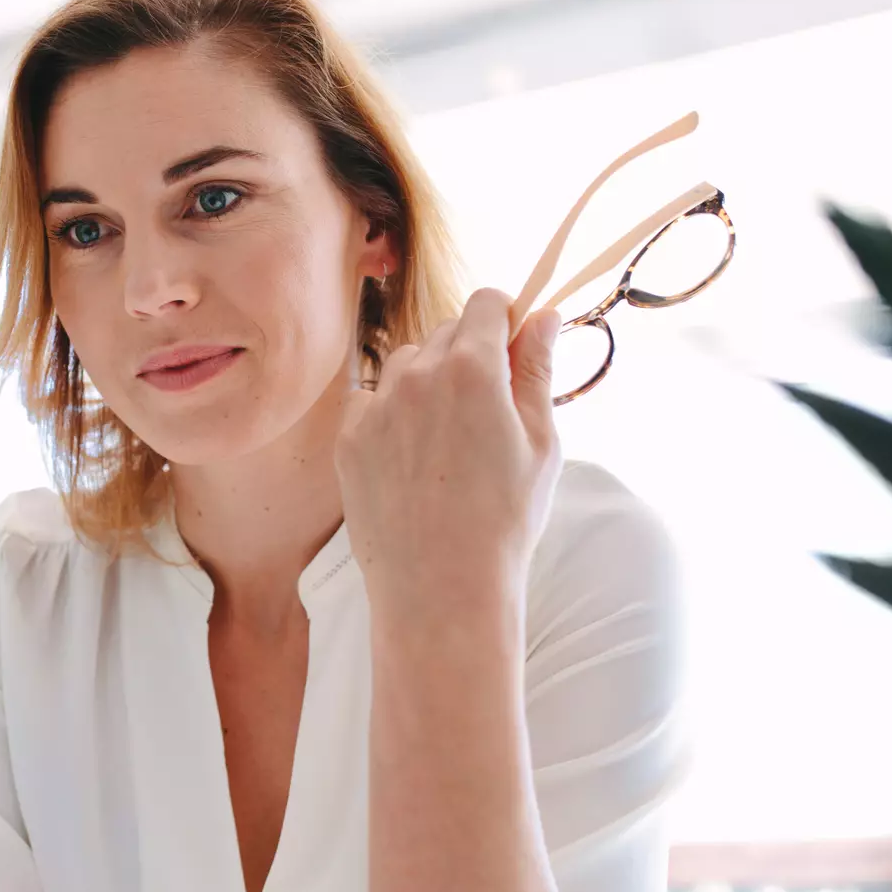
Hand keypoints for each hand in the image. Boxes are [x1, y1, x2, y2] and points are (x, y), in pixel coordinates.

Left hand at [334, 287, 563, 624]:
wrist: (442, 588)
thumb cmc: (505, 520)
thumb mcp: (541, 442)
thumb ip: (538, 369)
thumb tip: (543, 315)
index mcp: (474, 368)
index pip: (487, 303)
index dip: (504, 319)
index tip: (512, 348)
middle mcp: (418, 374)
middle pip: (447, 330)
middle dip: (470, 352)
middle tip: (486, 408)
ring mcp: (377, 406)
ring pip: (407, 363)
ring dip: (429, 380)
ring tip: (448, 440)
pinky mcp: (348, 438)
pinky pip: (372, 401)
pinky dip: (392, 414)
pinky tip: (413, 459)